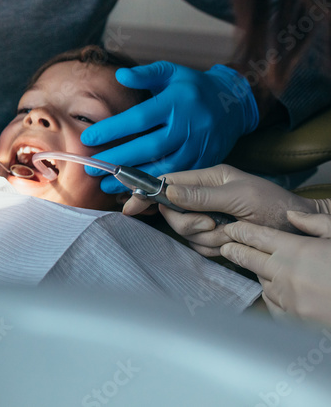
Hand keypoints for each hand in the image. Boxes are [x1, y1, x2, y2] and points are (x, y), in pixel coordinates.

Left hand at [81, 62, 258, 193]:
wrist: (234, 103)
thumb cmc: (193, 86)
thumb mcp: (171, 72)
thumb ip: (145, 74)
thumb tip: (120, 75)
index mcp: (177, 101)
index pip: (140, 118)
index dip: (113, 129)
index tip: (88, 138)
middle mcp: (190, 126)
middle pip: (150, 147)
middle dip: (118, 160)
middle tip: (92, 169)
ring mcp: (200, 146)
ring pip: (165, 168)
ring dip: (135, 180)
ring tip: (107, 185)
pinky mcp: (207, 162)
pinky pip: (179, 179)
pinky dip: (156, 187)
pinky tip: (135, 191)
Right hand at [122, 165, 320, 255]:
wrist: (296, 232)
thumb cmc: (274, 205)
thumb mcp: (239, 195)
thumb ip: (201, 194)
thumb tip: (167, 190)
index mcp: (208, 179)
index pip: (167, 182)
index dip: (146, 193)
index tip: (130, 206)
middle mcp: (203, 198)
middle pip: (172, 212)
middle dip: (189, 222)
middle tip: (213, 224)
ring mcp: (207, 218)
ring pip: (185, 232)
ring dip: (207, 236)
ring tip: (231, 232)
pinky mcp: (214, 238)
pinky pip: (198, 247)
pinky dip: (214, 247)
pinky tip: (231, 241)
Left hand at [221, 212, 330, 324]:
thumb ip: (315, 223)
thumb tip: (292, 215)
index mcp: (296, 250)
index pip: (254, 236)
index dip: (238, 230)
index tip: (230, 228)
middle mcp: (285, 273)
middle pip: (246, 258)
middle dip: (234, 249)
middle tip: (227, 245)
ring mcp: (287, 298)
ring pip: (260, 281)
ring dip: (260, 273)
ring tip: (263, 268)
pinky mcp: (292, 319)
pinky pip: (272, 304)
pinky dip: (273, 295)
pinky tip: (280, 290)